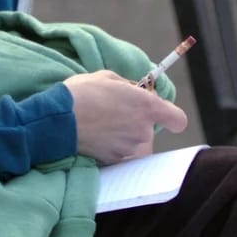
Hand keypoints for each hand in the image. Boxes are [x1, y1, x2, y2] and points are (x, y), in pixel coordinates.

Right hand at [63, 70, 188, 164]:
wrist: (58, 120)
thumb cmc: (82, 93)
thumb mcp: (108, 78)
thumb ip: (129, 87)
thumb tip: (136, 92)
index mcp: (147, 106)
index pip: (178, 120)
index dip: (171, 117)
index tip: (160, 113)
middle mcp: (143, 130)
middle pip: (149, 128)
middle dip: (136, 120)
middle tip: (114, 110)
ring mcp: (129, 147)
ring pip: (133, 140)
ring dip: (122, 132)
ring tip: (100, 120)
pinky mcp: (114, 159)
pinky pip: (119, 150)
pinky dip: (110, 143)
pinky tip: (95, 133)